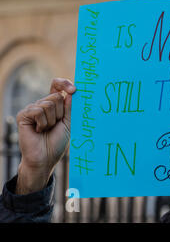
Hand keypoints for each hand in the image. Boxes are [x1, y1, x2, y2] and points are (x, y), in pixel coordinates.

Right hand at [15, 78, 75, 194]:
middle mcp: (42, 104)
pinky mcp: (24, 115)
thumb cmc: (58, 141)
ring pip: (48, 104)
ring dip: (52, 120)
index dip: (64, 84)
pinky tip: (38, 131)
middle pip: (56, 96)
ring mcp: (32, 109)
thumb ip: (70, 107)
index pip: (57, 86)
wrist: (46, 158)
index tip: (74, 90)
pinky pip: (38, 110)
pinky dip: (43, 123)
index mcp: (54, 104)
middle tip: (55, 125)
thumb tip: (72, 91)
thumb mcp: (69, 122)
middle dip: (61, 113)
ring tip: (46, 129)